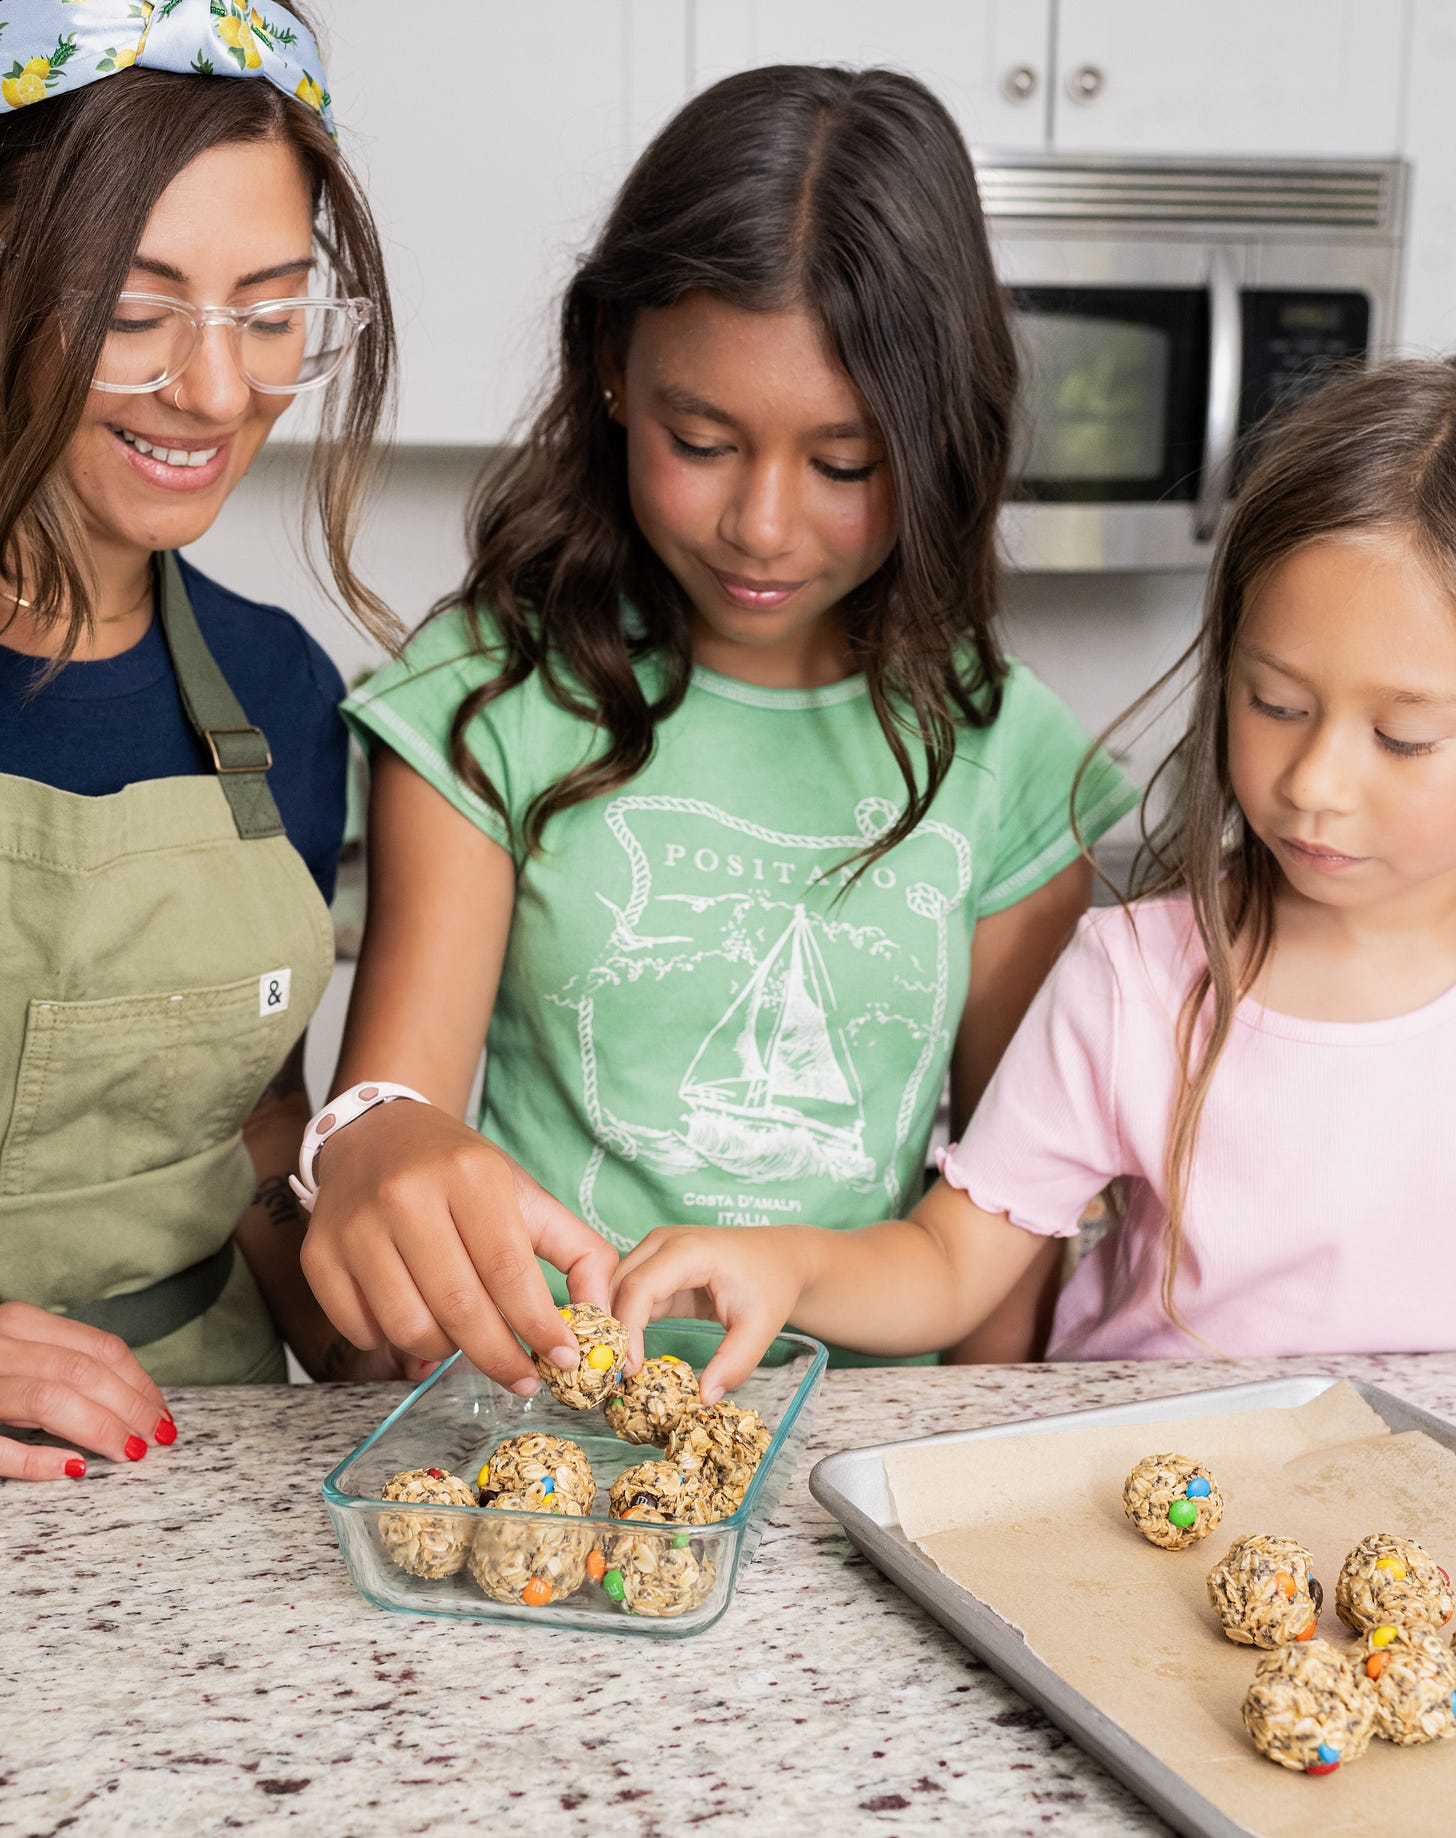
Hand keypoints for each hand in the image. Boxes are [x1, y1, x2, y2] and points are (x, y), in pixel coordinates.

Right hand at [0, 1302, 172, 1479]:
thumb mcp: (19, 1353)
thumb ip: (61, 1363)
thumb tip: (132, 1400)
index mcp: (18, 1323)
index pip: (100, 1348)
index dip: (141, 1381)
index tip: (164, 1412)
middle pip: (82, 1372)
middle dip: (131, 1407)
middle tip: (159, 1438)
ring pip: (48, 1399)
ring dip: (99, 1428)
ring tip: (130, 1451)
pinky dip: (36, 1458)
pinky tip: (71, 1468)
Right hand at [301, 1101, 617, 1393]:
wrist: (377, 1133)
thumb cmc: (459, 1173)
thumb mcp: (525, 1195)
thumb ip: (578, 1251)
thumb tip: (604, 1315)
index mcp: (469, 1176)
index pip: (507, 1271)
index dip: (538, 1327)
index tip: (563, 1359)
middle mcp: (407, 1196)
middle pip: (460, 1308)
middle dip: (500, 1357)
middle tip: (523, 1378)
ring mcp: (356, 1227)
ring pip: (411, 1328)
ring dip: (445, 1352)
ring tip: (463, 1335)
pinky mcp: (319, 1255)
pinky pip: (363, 1332)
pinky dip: (395, 1344)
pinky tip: (416, 1319)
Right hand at [610, 1225, 809, 1401]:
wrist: (781, 1258)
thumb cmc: (771, 1283)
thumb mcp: (761, 1326)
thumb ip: (735, 1362)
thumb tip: (704, 1398)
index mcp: (688, 1250)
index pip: (640, 1286)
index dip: (629, 1328)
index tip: (630, 1370)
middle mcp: (664, 1244)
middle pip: (618, 1284)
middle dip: (611, 1330)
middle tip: (612, 1376)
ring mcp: (656, 1253)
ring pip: (615, 1288)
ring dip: (613, 1327)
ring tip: (616, 1370)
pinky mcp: (656, 1270)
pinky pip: (628, 1295)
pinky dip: (624, 1324)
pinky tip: (627, 1357)